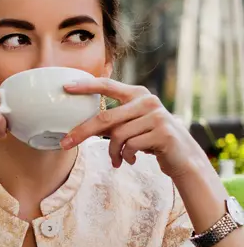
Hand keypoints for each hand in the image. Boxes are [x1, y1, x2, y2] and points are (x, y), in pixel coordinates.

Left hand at [61, 77, 204, 178]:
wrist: (182, 156)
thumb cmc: (150, 139)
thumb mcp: (130, 125)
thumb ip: (111, 121)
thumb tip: (77, 126)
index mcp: (137, 94)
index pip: (107, 86)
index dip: (86, 86)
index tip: (65, 87)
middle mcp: (147, 101)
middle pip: (105, 117)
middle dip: (82, 132)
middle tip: (65, 144)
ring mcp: (157, 116)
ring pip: (117, 135)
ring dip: (112, 152)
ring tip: (116, 159)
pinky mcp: (163, 133)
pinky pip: (130, 146)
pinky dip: (125, 157)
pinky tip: (131, 160)